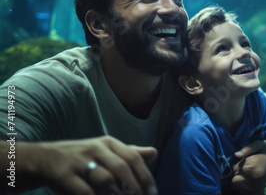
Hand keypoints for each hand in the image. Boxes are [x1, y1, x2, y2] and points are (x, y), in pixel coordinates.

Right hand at [20, 136, 156, 194]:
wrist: (45, 158)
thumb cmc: (83, 158)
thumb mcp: (106, 151)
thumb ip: (129, 153)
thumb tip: (154, 153)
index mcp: (109, 143)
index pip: (132, 157)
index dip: (145, 176)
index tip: (152, 193)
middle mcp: (96, 149)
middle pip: (121, 169)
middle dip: (134, 188)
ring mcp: (79, 161)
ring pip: (105, 180)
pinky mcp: (64, 175)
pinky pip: (84, 191)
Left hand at [231, 140, 265, 194]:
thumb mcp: (258, 144)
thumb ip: (246, 149)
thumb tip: (236, 155)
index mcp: (253, 168)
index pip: (234, 169)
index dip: (237, 164)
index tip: (245, 160)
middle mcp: (255, 179)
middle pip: (235, 180)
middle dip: (238, 174)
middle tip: (245, 167)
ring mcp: (258, 186)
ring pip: (239, 186)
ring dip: (241, 180)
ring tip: (249, 172)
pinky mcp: (259, 189)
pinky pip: (245, 190)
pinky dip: (245, 185)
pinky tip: (250, 178)